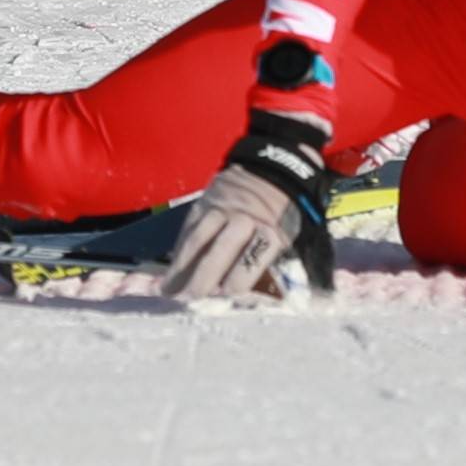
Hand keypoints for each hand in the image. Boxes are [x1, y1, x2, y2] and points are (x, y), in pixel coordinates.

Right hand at [163, 107, 337, 301]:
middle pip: (218, 253)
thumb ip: (276, 264)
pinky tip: (173, 268)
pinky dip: (179, 249)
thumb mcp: (295, 235)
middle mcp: (244, 218)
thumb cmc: (289, 210)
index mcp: (271, 230)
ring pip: (197, 239)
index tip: (228, 297)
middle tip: (192, 299)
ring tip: (171, 289)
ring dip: (182, 267)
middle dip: (203, 280)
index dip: (237, 283)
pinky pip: (189, 227)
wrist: (277, 165)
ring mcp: (222, 208)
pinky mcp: (207, 201)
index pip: (250, 261)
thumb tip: (256, 297)